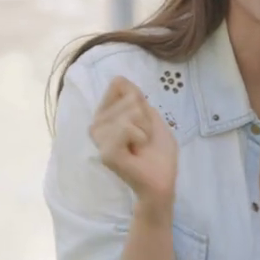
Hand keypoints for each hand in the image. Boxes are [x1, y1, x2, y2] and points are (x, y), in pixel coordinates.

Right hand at [89, 76, 177, 204]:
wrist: (162, 181)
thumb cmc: (157, 153)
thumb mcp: (151, 117)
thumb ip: (135, 98)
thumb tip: (118, 79)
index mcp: (106, 116)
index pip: (118, 85)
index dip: (139, 100)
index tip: (142, 122)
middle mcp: (97, 125)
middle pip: (128, 98)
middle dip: (144, 117)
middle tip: (143, 139)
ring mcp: (99, 139)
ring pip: (129, 113)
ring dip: (144, 129)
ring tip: (140, 146)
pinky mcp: (106, 152)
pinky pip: (125, 127)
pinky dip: (140, 137)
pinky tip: (137, 151)